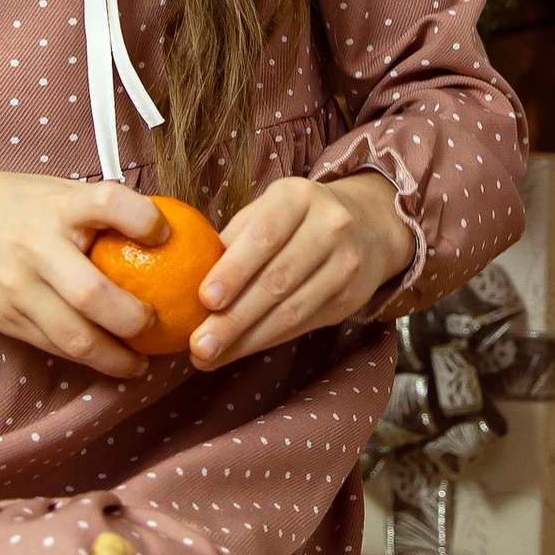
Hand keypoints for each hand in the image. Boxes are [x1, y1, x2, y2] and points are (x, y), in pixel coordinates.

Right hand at [0, 169, 168, 375]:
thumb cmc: (5, 204)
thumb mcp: (49, 191)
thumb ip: (94, 208)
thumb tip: (164, 225)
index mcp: (53, 207)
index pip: (106, 204)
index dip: (142, 219)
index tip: (165, 232)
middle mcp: (35, 248)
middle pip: (92, 295)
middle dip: (134, 320)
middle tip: (159, 324)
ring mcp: (16, 289)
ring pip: (72, 337)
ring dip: (115, 358)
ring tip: (140, 363)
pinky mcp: (4, 319)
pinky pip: (52, 346)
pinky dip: (84, 358)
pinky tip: (107, 360)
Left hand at [191, 171, 411, 368]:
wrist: (368, 226)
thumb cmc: (295, 220)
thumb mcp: (266, 210)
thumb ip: (233, 239)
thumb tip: (187, 283)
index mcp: (298, 197)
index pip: (264, 236)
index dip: (234, 270)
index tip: (204, 300)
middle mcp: (329, 227)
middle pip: (277, 281)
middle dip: (233, 319)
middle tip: (198, 345)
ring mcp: (346, 265)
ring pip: (292, 311)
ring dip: (246, 340)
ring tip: (209, 357)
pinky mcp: (351, 298)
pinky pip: (303, 325)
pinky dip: (266, 341)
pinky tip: (238, 351)